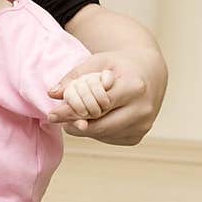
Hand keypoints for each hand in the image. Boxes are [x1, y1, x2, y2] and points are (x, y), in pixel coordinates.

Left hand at [47, 48, 166, 143]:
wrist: (149, 73)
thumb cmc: (119, 66)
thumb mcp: (97, 62)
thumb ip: (75, 77)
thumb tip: (52, 93)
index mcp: (134, 87)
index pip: (96, 105)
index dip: (71, 111)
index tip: (52, 114)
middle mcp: (142, 110)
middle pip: (99, 126)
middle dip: (74, 123)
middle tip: (58, 118)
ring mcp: (142, 126)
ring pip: (101, 134)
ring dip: (84, 127)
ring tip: (78, 113)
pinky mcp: (137, 136)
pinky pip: (107, 139)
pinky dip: (96, 131)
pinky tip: (95, 117)